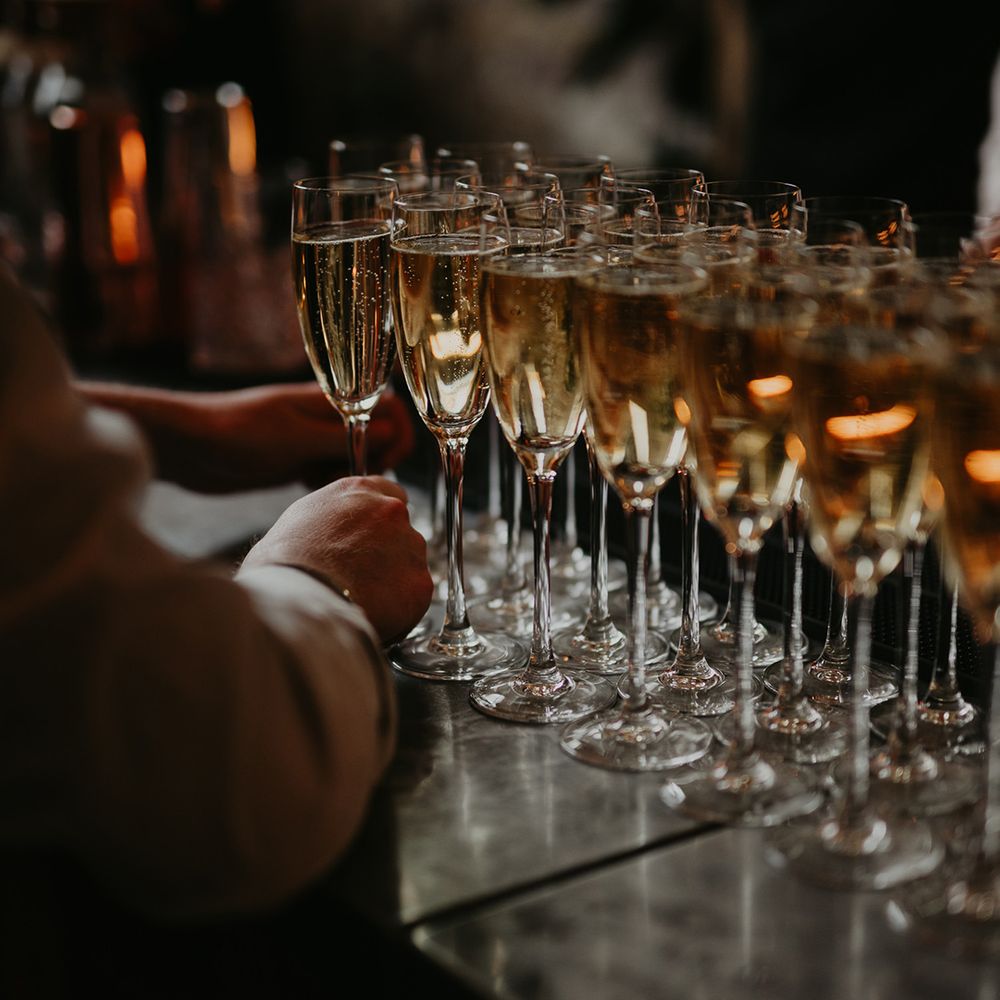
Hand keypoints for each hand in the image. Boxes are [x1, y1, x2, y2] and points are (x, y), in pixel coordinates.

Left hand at [207, 383, 414, 491]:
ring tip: (328, 486)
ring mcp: (308, 439)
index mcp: (327, 401)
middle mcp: (323, 417)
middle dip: (376, 459)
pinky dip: (329, 484)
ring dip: (350, 475)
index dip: (397, 433)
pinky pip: (328, 472)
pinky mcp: (294, 461)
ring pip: (352, 456)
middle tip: (356, 478)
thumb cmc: (237, 434)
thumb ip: (342, 438)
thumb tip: (391, 435)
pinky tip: (311, 490)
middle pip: (374, 433)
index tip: (386, 459)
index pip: (386, 406)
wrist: (186, 447)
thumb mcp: (295, 439)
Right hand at [240, 477, 431, 643]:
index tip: (372, 540)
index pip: (391, 495)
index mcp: (360, 490)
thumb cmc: (284, 564)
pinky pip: (415, 597)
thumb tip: (331, 534)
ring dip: (395, 581)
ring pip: (411, 565)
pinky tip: (373, 613)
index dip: (381, 522)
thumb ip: (331, 518)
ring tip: (362, 598)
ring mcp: (410, 546)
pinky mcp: (419, 583)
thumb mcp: (298, 520)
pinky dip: (400, 609)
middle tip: (361, 576)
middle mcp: (391, 511)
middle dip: (388, 553)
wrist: (296, 599)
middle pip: (403, 532)